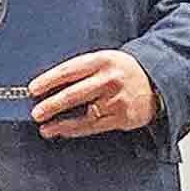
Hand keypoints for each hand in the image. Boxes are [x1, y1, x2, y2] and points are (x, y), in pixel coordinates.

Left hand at [28, 50, 156, 138]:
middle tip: (36, 112)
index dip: (48, 80)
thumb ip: (80, 69)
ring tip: (45, 128)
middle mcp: (109, 80)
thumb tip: (49, 83)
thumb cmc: (121, 69)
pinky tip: (64, 131)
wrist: (156, 80)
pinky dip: (77, 130)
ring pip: (84, 115)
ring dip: (62, 123)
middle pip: (75, 94)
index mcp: (100, 60)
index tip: (33, 89)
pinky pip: (95, 126)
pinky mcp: (123, 117)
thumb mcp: (102, 59)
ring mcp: (117, 100)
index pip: (69, 71)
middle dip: (52, 105)